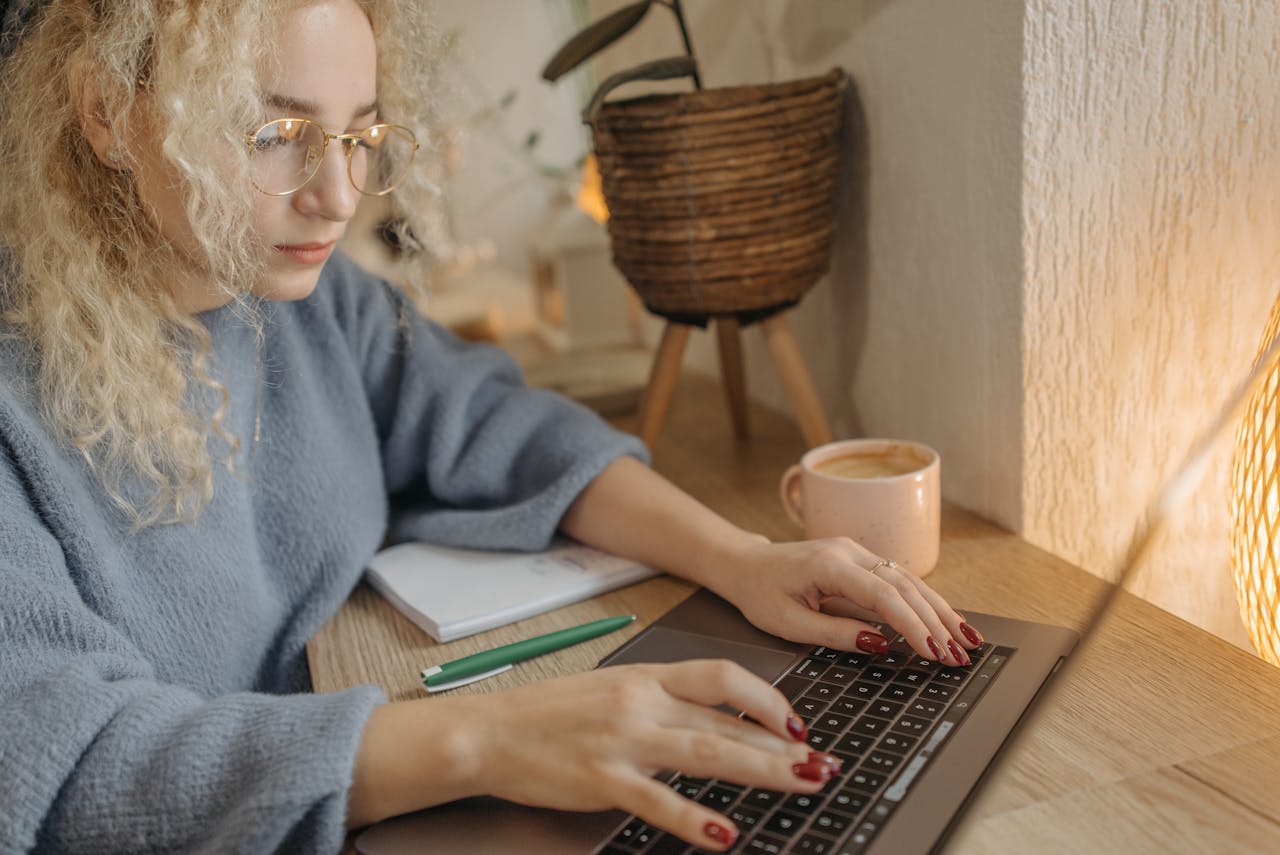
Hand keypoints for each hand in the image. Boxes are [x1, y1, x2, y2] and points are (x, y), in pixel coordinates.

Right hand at [453, 660, 838, 849]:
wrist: (488, 731)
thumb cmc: (549, 714)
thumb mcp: (612, 689)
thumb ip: (660, 700)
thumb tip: (715, 719)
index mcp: (646, 677)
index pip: (723, 675)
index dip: (767, 698)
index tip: (796, 722)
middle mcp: (642, 704)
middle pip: (728, 719)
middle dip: (784, 744)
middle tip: (824, 763)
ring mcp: (623, 742)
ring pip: (710, 752)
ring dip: (764, 769)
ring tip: (804, 782)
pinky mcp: (601, 781)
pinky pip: (659, 801)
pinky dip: (695, 819)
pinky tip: (725, 836)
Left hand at [709, 536, 984, 665]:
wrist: (744, 563)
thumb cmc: (759, 593)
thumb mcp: (787, 623)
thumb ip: (834, 633)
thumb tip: (882, 644)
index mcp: (829, 564)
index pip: (883, 595)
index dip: (913, 625)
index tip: (934, 652)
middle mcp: (849, 551)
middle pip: (905, 585)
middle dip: (937, 622)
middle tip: (960, 656)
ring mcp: (857, 551)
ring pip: (909, 580)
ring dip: (940, 611)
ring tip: (967, 641)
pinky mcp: (861, 558)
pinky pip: (900, 579)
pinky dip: (925, 601)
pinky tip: (946, 620)